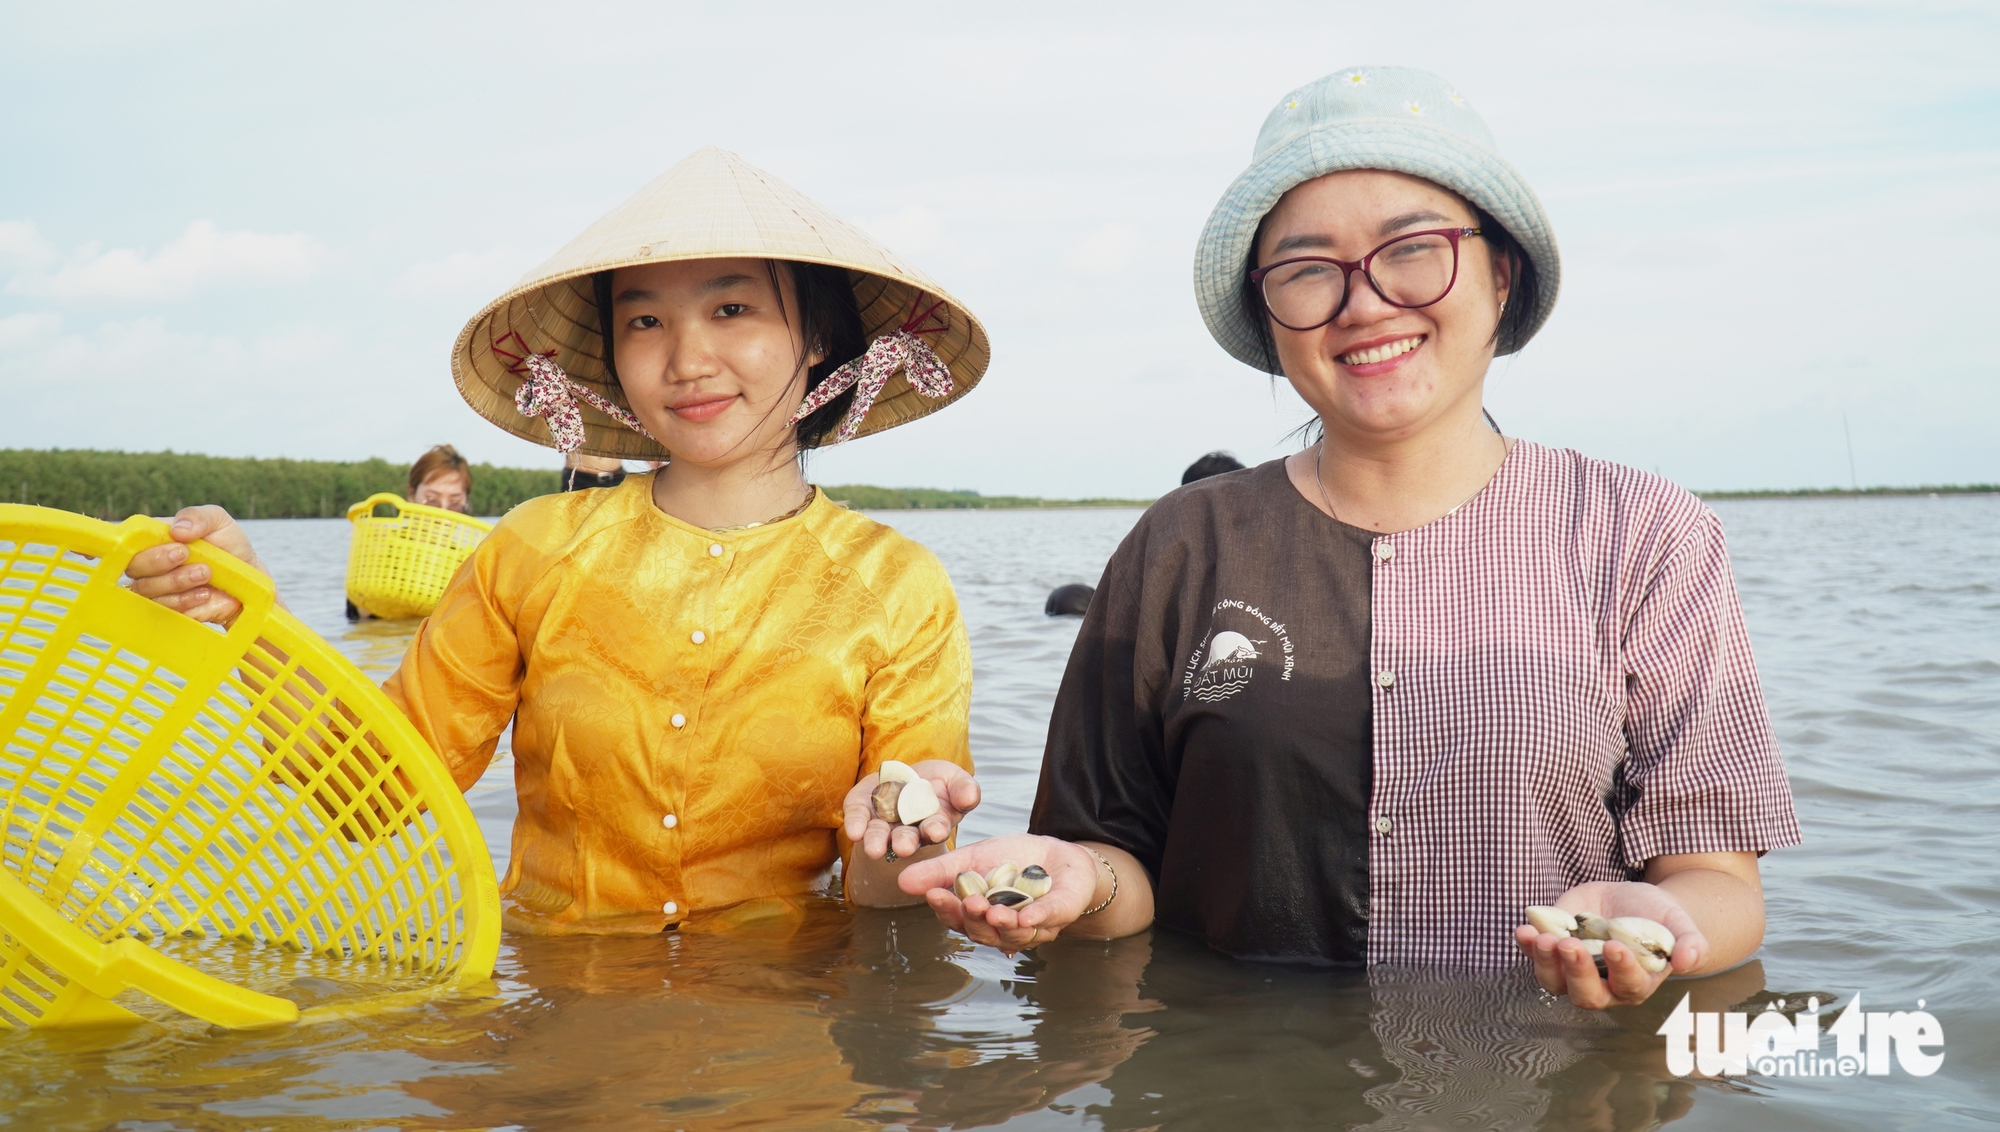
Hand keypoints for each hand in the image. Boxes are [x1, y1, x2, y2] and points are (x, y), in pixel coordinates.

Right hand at [123, 505, 272, 626]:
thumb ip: (198, 517)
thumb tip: (177, 530)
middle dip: (159, 562)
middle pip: (134, 568)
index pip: (129, 543)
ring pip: (149, 590)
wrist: (249, 576)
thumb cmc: (228, 544)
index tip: (175, 548)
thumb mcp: (218, 521)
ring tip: (206, 574)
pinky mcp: (171, 609)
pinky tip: (205, 594)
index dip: (137, 547)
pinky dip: (186, 601)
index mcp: (154, 539)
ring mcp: (159, 589)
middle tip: (187, 556)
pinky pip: (166, 610)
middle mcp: (150, 565)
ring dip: (177, 582)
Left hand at [842, 759, 979, 861]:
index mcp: (933, 824)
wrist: (907, 774)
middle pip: (905, 838)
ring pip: (879, 834)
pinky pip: (857, 817)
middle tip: (903, 848)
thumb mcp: (956, 780)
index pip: (935, 829)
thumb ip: (964, 789)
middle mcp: (906, 829)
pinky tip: (854, 831)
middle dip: (904, 842)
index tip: (936, 831)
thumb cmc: (937, 782)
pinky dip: (855, 823)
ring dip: (877, 841)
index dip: (935, 829)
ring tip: (874, 849)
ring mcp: (882, 821)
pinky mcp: (861, 808)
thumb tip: (969, 797)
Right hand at [898, 833, 1100, 953]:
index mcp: (978, 917)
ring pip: (1013, 934)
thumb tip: (902, 881)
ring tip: (994, 912)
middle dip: (974, 918)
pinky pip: (1047, 920)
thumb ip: (941, 871)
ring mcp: (1032, 927)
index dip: (946, 909)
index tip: (935, 895)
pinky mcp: (1059, 915)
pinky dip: (1037, 918)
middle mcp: (1003, 929)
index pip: (957, 919)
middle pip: (982, 931)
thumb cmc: (1012, 860)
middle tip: (969, 903)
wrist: (1058, 855)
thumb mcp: (972, 859)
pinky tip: (1026, 916)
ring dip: (1002, 925)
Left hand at [1514, 881, 1707, 1008]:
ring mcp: (1574, 972)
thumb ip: (1691, 944)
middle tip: (1570, 945)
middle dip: (1576, 972)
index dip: (1621, 969)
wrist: (1630, 902)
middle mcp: (1603, 986)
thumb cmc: (1659, 919)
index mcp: (1637, 983)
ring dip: (1544, 962)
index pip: (1628, 986)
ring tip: (1540, 937)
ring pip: (1554, 982)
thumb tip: (1687, 962)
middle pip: (1586, 994)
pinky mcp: (1553, 952)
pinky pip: (1536, 957)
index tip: (1614, 946)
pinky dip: (1526, 946)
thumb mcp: (1679, 925)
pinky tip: (1524, 930)